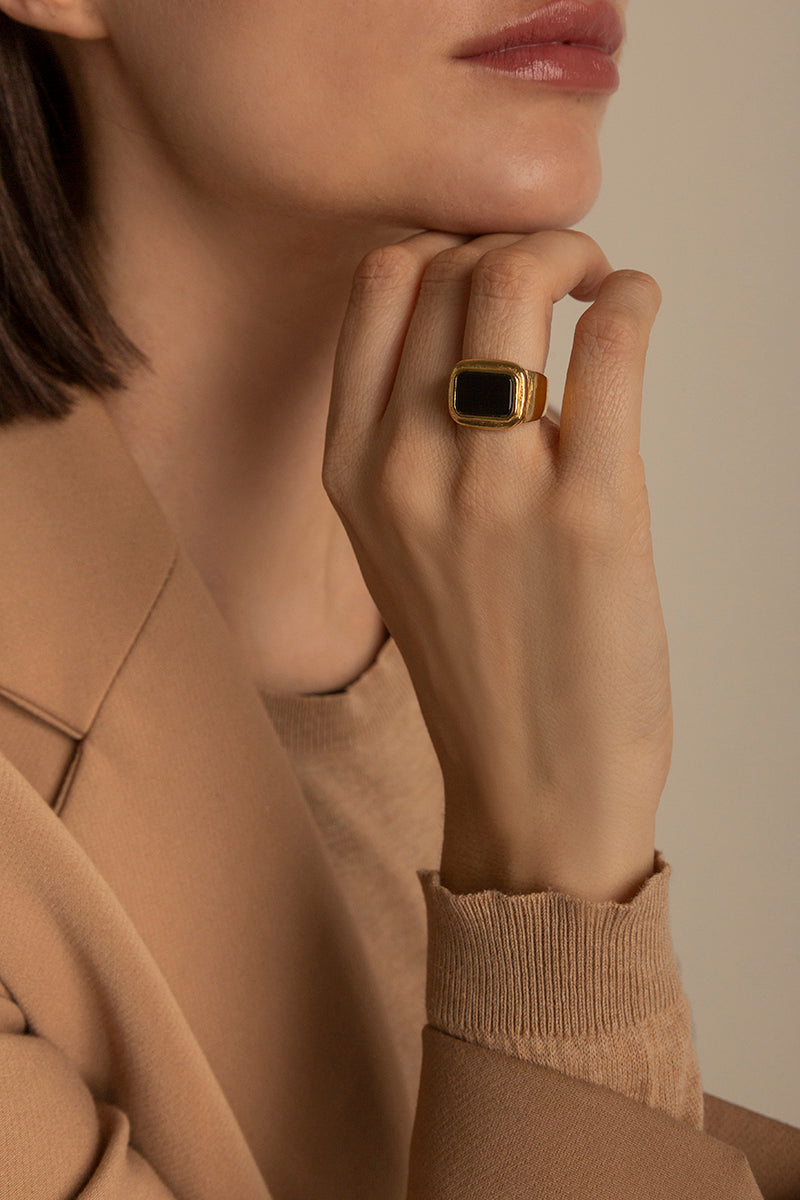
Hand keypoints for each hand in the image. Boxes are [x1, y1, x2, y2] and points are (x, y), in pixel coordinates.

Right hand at [323, 229, 668, 901]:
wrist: (532, 790)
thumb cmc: (479, 669)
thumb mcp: (400, 549)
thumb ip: (417, 443)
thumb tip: (491, 332)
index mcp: (350, 472)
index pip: (377, 287)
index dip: (445, 247)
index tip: (490, 265)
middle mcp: (404, 469)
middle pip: (447, 268)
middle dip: (516, 240)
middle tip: (562, 268)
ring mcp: (492, 490)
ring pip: (514, 283)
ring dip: (573, 254)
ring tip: (600, 286)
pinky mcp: (589, 513)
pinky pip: (610, 344)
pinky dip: (631, 299)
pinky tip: (635, 312)